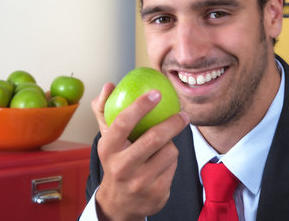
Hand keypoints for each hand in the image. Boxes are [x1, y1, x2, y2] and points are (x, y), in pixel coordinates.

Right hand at [91, 83, 188, 220]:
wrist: (120, 203)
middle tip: (183, 114)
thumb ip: (105, 110)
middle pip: (154, 138)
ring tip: (163, 147)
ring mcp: (140, 182)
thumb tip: (108, 85)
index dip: (140, 105)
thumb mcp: (107, 139)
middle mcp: (122, 167)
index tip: (156, 93)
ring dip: (170, 145)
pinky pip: (174, 165)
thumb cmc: (116, 160)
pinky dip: (171, 160)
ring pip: (169, 151)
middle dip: (173, 122)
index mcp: (108, 149)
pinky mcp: (157, 193)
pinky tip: (162, 164)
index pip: (123, 122)